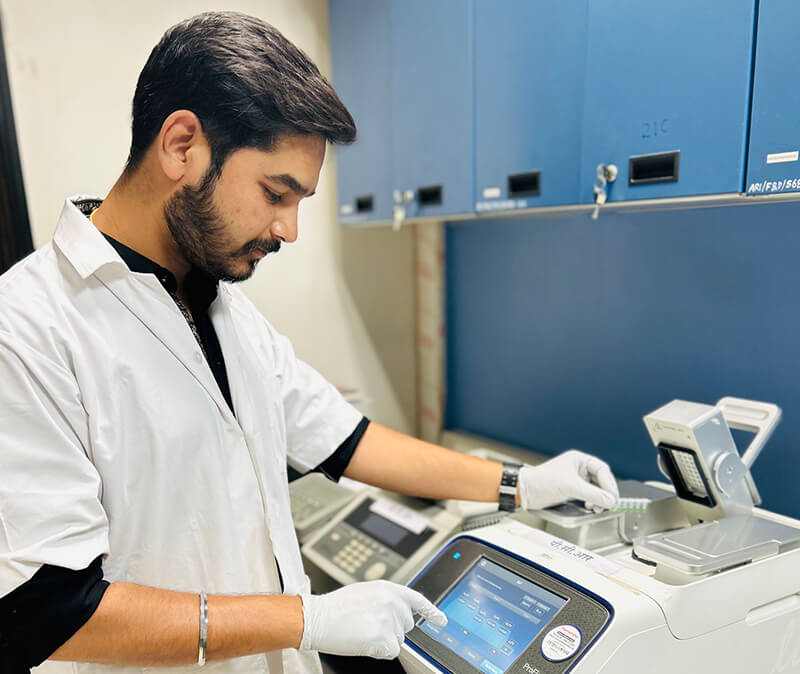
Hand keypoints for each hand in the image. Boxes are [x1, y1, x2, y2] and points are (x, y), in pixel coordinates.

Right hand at [299, 580, 446, 658]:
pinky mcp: (384, 638)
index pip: (417, 599)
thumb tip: (397, 611)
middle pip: (407, 625)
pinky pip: (391, 652)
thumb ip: (385, 599)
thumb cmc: (336, 608)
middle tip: (369, 625)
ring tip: (362, 631)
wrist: (318, 617)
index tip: (442, 621)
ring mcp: (389, 620)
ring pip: (398, 641)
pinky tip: (364, 642)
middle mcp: (392, 602)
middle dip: (392, 629)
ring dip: (383, 641)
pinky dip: (379, 652)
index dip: (431, 612)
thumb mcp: (365, 593)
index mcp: (388, 588)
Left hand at [518, 450, 618, 510]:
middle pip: (601, 480)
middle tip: (609, 504)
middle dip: (605, 493)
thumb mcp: (571, 487)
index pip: (602, 470)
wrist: (526, 492)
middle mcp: (578, 468)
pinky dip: (592, 502)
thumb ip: (593, 494)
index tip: (612, 496)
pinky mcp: (571, 490)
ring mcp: (575, 480)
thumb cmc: (542, 481)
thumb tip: (609, 500)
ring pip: (595, 489)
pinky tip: (590, 507)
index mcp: (579, 460)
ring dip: (599, 499)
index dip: (609, 483)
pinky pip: (588, 496)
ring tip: (597, 507)